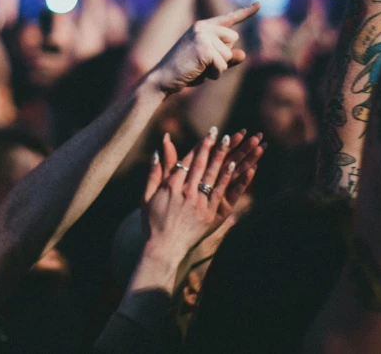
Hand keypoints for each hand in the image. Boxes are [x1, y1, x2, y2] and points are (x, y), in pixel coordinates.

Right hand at [142, 128, 261, 260]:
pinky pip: (220, 193)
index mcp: (171, 185)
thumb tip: (155, 152)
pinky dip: (228, 179)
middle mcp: (186, 191)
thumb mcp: (146, 197)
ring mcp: (198, 203)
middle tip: (223, 132)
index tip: (209, 133)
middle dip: (213, 146)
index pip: (188, 160)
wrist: (162, 248)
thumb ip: (153, 174)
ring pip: (212, 175)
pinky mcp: (208, 215)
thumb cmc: (152, 223)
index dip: (200, 145)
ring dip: (223, 157)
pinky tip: (235, 166)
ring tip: (232, 143)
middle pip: (201, 164)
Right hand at [150, 2, 259, 94]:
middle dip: (224, 55)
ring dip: (218, 68)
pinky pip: (222, 65)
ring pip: (229, 54)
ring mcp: (203, 36)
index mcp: (202, 27)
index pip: (228, 18)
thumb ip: (226, 58)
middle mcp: (203, 27)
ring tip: (199, 68)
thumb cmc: (185, 71)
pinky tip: (199, 72)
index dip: (246, 11)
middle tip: (203, 62)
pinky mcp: (204, 48)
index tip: (260, 3)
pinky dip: (214, 73)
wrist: (163, 78)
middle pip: (234, 39)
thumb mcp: (208, 63)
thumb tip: (243, 54)